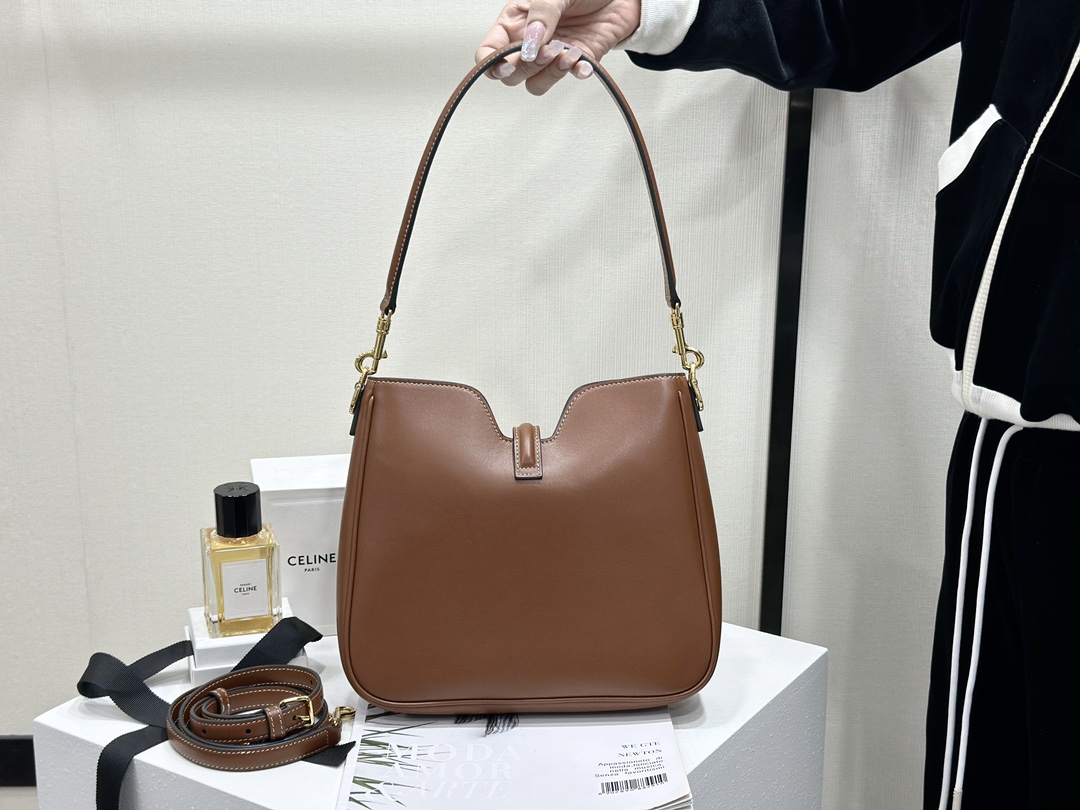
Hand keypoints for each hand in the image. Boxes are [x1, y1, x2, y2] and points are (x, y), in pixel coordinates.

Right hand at [476, 1, 641, 94]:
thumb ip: (541, 15)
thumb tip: (530, 45)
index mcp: (516, 21)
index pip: (489, 51)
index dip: (490, 63)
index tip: (505, 64)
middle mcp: (530, 42)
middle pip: (512, 75)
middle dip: (528, 67)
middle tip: (549, 48)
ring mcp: (551, 55)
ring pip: (536, 84)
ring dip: (551, 74)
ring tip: (568, 52)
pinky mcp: (575, 62)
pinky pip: (568, 79)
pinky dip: (576, 72)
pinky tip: (582, 60)